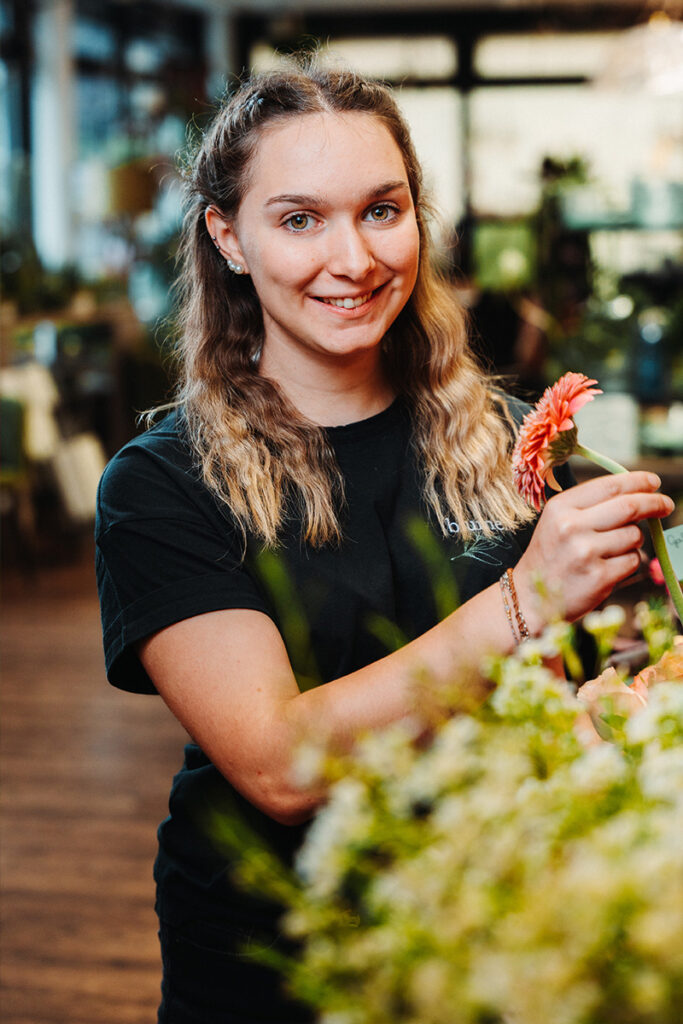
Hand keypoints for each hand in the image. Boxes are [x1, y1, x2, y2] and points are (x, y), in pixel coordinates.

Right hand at [514, 471, 673, 628]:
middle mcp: (571, 526)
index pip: (610, 486)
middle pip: (629, 507)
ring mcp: (586, 552)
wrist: (529, 598)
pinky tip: (608, 567)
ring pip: (634, 535)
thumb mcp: (558, 521)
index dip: (638, 481)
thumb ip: (591, 505)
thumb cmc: (551, 555)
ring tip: (612, 549)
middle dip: (655, 503)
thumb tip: (638, 494)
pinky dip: (627, 562)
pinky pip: (632, 561)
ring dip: (634, 540)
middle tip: (666, 504)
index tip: (654, 483)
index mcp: (561, 507)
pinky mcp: (599, 577)